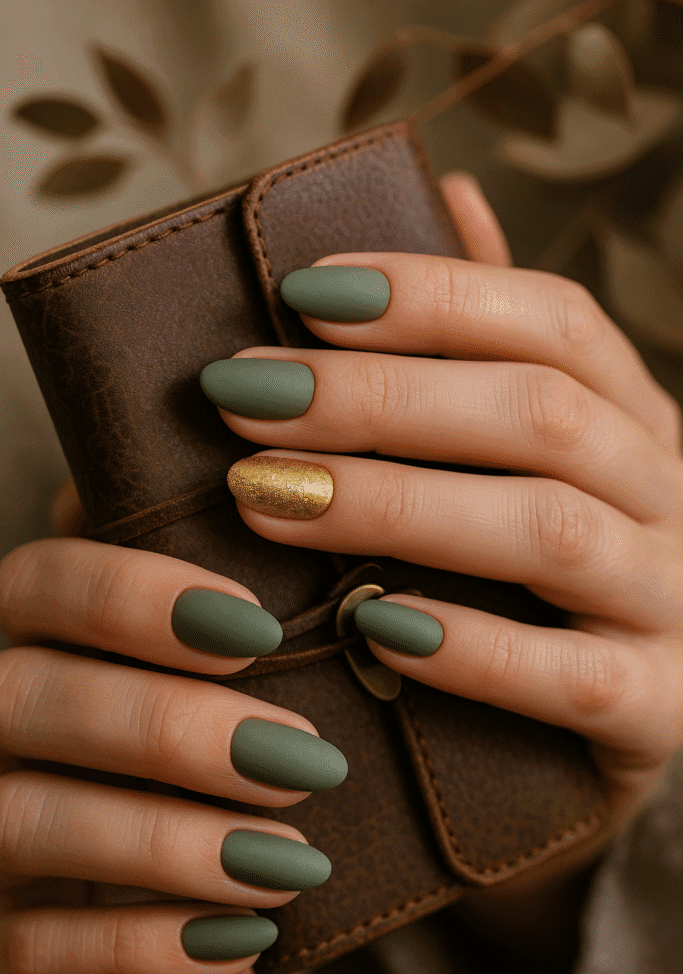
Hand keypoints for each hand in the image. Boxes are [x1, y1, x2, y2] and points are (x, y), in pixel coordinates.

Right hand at [0, 480, 339, 973]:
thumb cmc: (207, 773)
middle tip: (306, 760)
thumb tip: (283, 498)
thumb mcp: (214, 684)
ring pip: (27, 821)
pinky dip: (146, 947)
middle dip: (173, 726)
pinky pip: (34, 951)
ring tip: (293, 860)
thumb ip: (219, 603)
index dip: (141, 595)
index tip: (261, 628)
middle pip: (34, 696)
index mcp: (36, 640)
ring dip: (169, 840)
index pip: (46, 580)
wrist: (178, 919)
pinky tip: (245, 936)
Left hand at [199, 173, 682, 908]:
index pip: (553, 322)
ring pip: (550, 531)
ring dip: (397, 505)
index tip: (303, 294)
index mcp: (639, 421)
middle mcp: (672, 496)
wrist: (642, 715)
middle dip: (382, 398)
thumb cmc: (565, 577)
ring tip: (266, 495)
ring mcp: (676, 603)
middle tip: (244, 396)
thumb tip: (451, 192)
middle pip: (541, 413)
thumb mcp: (548, 455)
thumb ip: (498, 341)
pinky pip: (571, 678)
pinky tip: (374, 627)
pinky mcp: (659, 710)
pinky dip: (470, 650)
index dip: (432, 295)